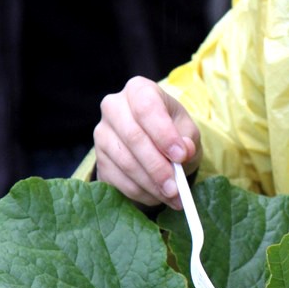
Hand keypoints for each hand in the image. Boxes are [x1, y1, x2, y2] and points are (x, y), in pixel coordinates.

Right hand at [94, 76, 200, 207]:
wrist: (154, 143)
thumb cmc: (173, 131)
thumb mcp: (188, 131)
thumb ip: (189, 140)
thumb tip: (185, 151)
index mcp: (139, 90)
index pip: (146, 108)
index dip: (163, 134)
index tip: (180, 156)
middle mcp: (114, 107)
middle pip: (133, 138)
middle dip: (157, 167)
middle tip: (176, 187)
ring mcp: (102, 134)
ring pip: (125, 162)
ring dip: (151, 184)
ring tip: (173, 196)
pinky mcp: (99, 160)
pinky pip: (117, 180)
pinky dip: (140, 193)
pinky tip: (157, 197)